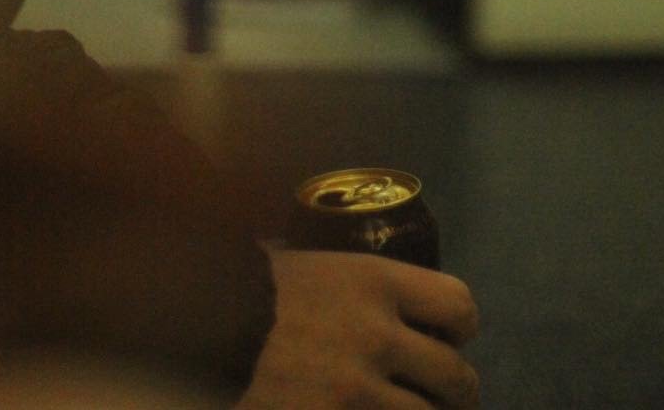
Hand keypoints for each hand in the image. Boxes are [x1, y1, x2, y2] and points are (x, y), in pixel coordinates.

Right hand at [239, 248, 479, 407]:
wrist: (204, 326)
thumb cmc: (255, 290)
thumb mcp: (315, 267)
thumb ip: (358, 285)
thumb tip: (388, 301)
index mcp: (375, 281)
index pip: (458, 305)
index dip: (459, 328)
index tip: (449, 339)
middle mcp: (378, 333)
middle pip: (455, 375)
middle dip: (456, 393)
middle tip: (445, 399)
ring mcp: (360, 390)